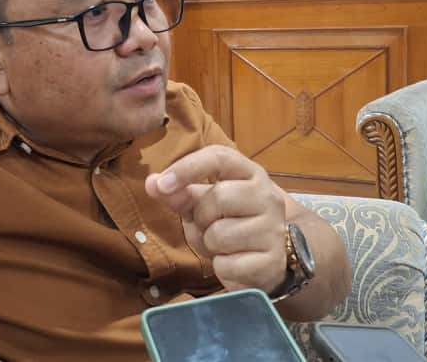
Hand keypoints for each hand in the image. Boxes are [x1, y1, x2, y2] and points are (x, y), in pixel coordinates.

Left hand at [144, 145, 286, 293]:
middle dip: (202, 217)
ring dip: (211, 245)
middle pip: (218, 196)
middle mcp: (268, 197)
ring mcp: (273, 229)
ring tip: (225, 246)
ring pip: (220, 234)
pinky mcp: (272, 262)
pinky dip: (222, 268)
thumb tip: (152, 183)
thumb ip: (179, 193)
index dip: (188, 167)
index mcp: (250, 174)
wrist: (268, 261)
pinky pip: (227, 265)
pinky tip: (235, 264)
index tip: (162, 184)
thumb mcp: (205, 205)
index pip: (220, 157)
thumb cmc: (232, 225)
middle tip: (210, 226)